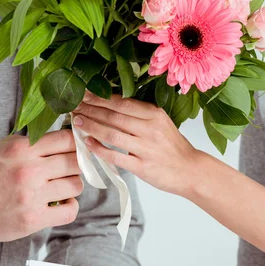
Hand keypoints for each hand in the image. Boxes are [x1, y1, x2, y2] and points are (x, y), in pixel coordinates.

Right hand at [0, 130, 82, 241]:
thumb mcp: (4, 148)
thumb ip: (31, 143)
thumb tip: (64, 138)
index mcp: (22, 149)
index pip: (66, 139)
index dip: (77, 144)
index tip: (77, 149)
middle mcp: (29, 170)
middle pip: (75, 162)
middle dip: (76, 165)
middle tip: (70, 170)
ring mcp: (32, 196)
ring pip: (75, 185)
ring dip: (72, 186)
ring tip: (61, 188)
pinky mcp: (34, 218)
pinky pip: (70, 211)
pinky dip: (70, 207)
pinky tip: (61, 204)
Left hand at [74, 92, 197, 195]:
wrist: (191, 171)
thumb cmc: (173, 148)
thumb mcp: (161, 124)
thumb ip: (140, 115)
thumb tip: (111, 106)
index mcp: (155, 114)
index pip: (122, 102)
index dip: (100, 98)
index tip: (83, 94)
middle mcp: (150, 128)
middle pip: (114, 116)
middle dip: (91, 110)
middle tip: (74, 106)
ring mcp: (146, 148)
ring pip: (112, 133)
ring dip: (92, 126)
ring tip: (77, 122)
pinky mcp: (142, 167)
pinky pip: (115, 156)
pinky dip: (100, 149)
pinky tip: (88, 143)